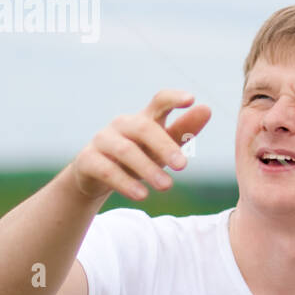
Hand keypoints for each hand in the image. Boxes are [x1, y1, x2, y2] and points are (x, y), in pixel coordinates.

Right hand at [70, 90, 211, 201]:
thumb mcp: (163, 145)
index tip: (191, 99)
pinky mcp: (87, 160)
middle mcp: (123, 124)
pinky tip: (142, 196)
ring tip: (167, 186)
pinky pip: (107, 170)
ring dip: (148, 169)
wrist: (97, 176)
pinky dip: (126, 184)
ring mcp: (103, 140)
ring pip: (126, 151)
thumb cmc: (139, 155)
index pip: (159, 101)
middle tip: (183, 166)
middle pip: (144, 128)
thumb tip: (207, 109)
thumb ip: (184, 129)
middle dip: (165, 146)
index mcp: (145, 118)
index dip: (174, 98)